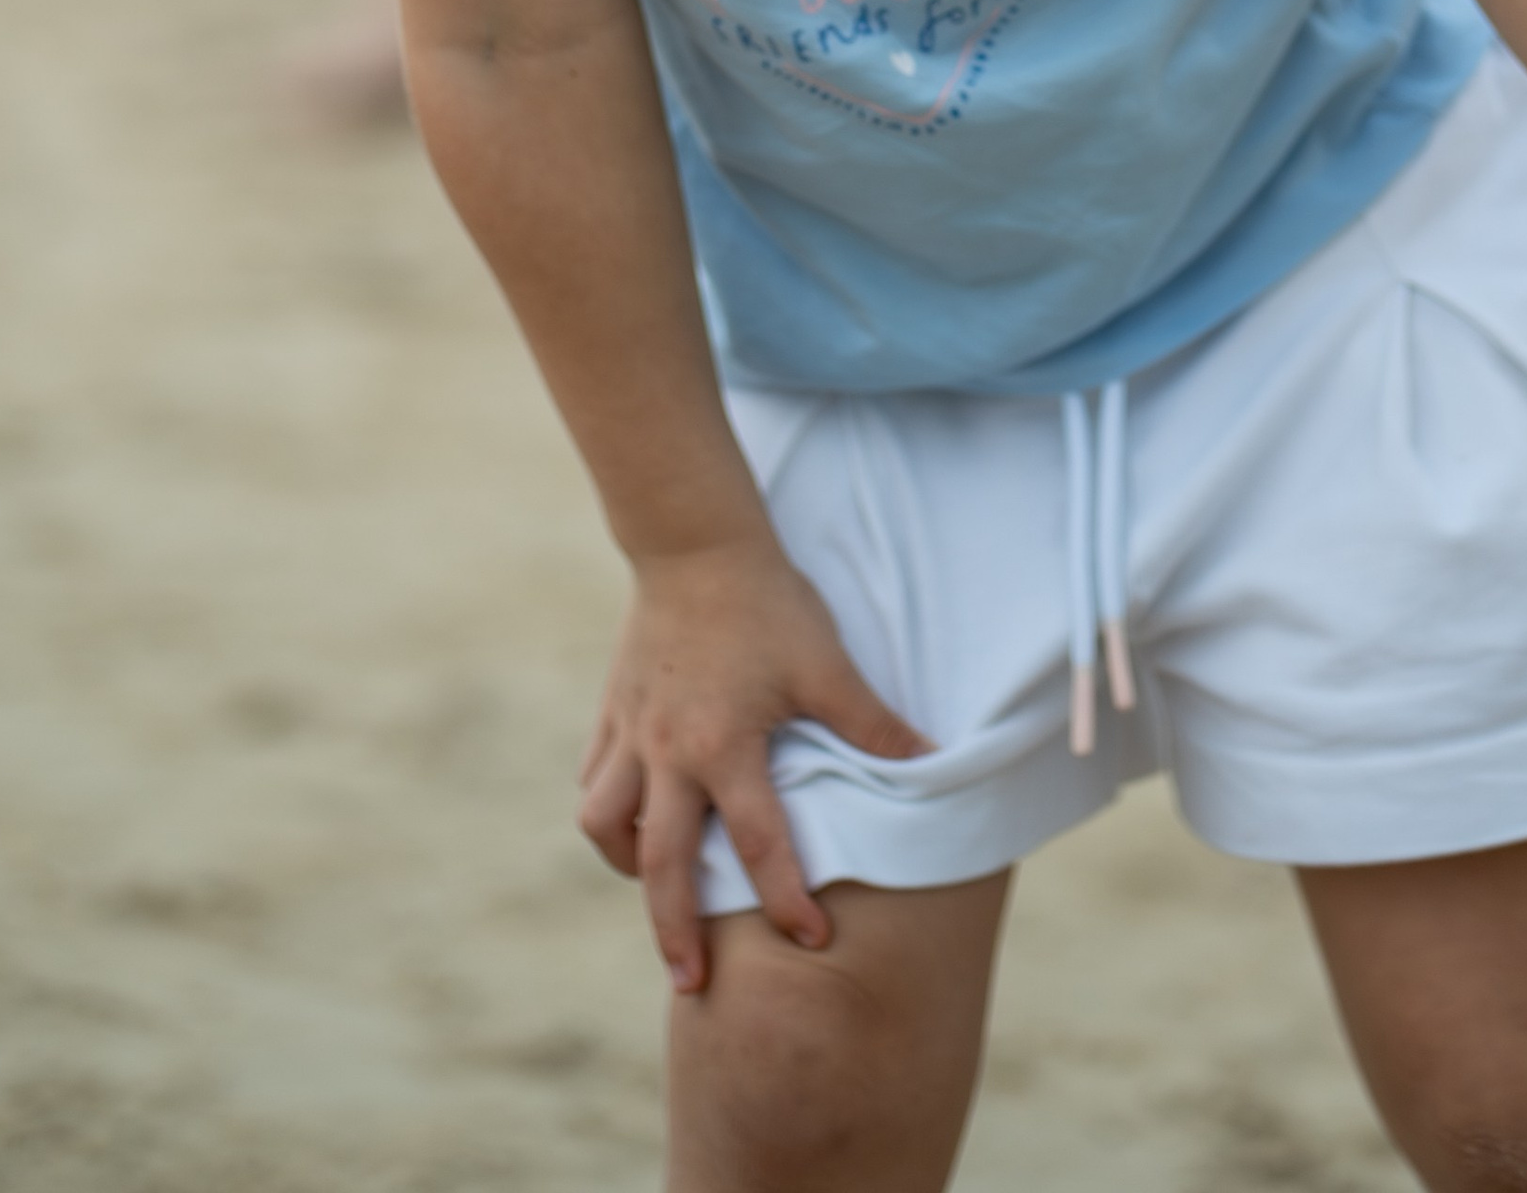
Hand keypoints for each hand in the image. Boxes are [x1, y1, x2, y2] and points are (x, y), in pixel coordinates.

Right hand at [578, 532, 932, 990]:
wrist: (695, 542)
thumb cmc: (767, 603)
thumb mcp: (826, 664)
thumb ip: (872, 723)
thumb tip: (933, 763)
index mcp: (723, 747)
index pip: (756, 845)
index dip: (787, 898)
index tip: (812, 940)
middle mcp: (668, 753)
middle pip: (661, 864)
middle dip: (676, 931)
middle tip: (691, 984)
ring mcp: (632, 733)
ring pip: (604, 824)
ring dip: (627, 867)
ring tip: (651, 892)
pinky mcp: (612, 711)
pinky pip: (593, 780)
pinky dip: (606, 812)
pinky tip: (624, 824)